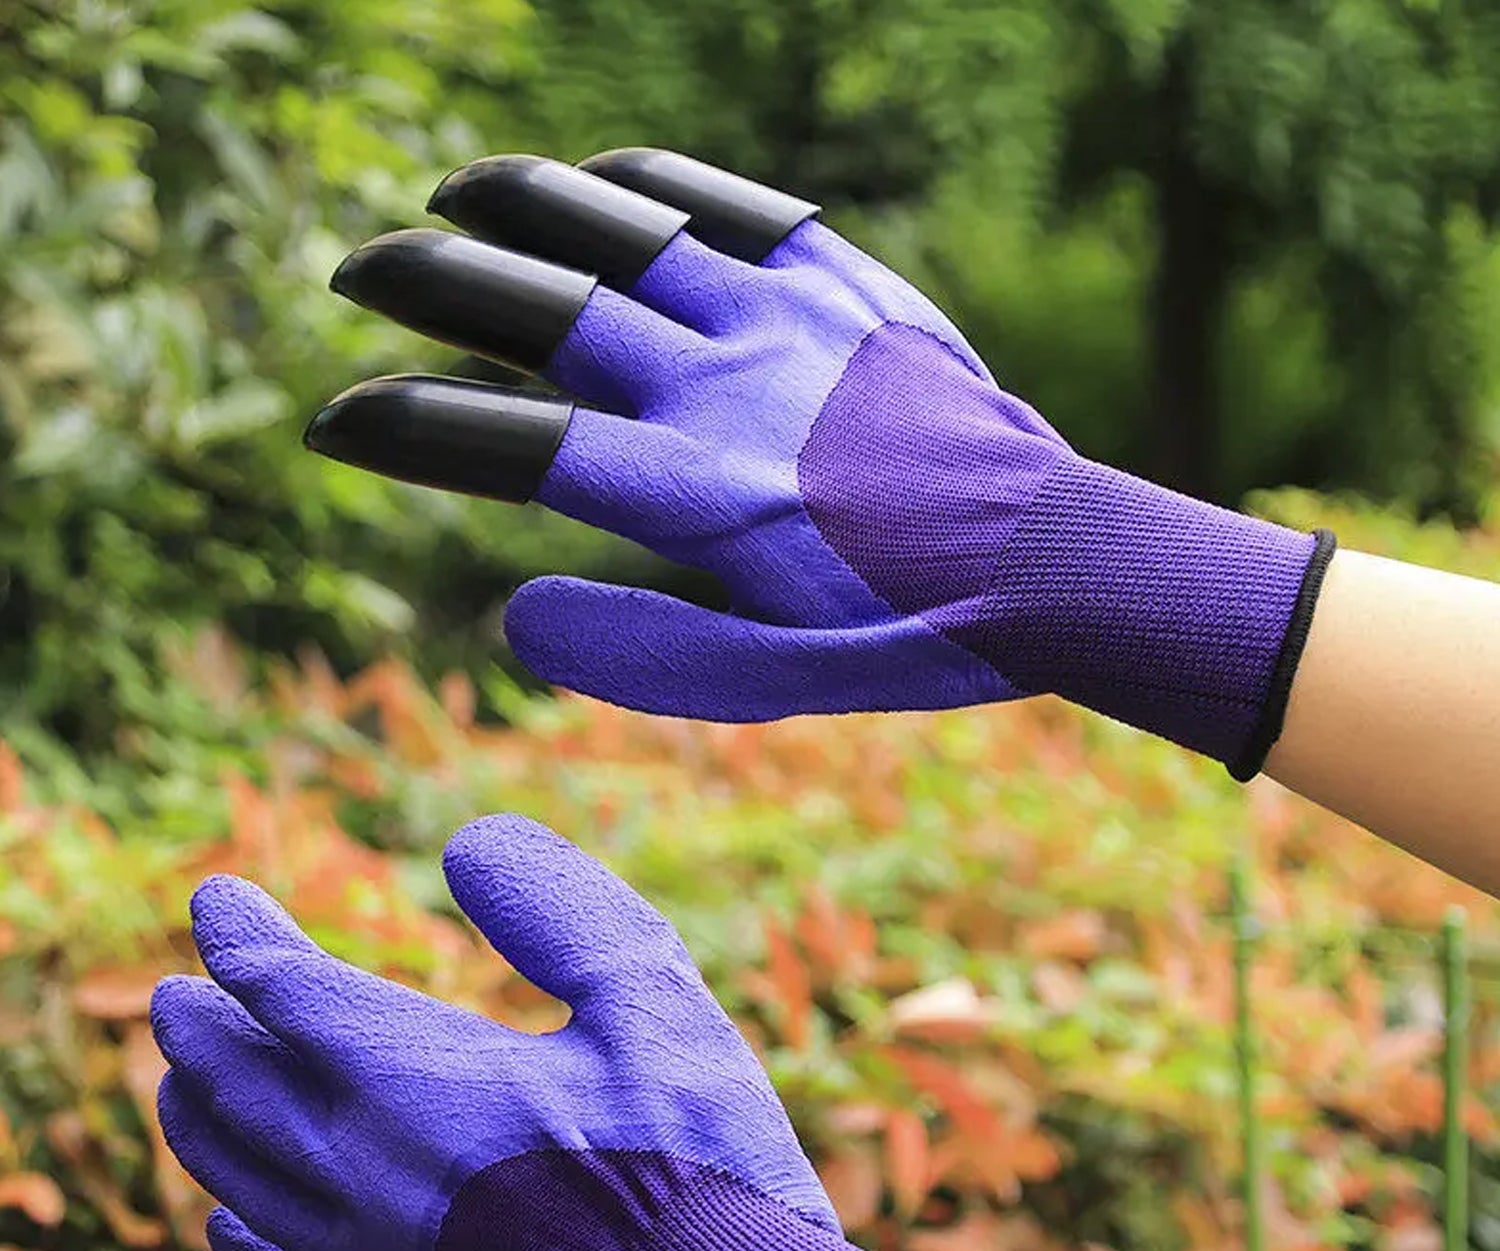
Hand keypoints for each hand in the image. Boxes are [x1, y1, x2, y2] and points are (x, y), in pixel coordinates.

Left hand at [151, 814, 992, 1250]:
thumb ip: (556, 909)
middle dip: (200, 1026)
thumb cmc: (696, 1145)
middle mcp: (368, 1174)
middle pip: (237, 1084)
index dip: (242, 937)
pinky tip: (231, 1220)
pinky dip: (238, 1231)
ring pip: (238, 1177)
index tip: (218, 899)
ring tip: (186, 1083)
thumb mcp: (649, 993)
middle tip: (179, 992)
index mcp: (420, 1082)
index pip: (287, 991)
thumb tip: (467, 845)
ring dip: (202, 1116)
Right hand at [305, 148, 1332, 778]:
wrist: (1051, 553)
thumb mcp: (777, 685)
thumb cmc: (909, 629)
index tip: (338, 422)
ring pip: (622, 235)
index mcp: (698, 496)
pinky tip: (601, 184)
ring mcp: (781, 320)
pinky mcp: (838, 285)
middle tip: (356, 270)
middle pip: (544, 307)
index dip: (408, 428)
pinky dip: (647, 189)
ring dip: (521, 208)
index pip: (514, 445)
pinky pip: (726, 208)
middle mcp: (723, 388)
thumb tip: (516, 616)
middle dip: (430, 283)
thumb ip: (642, 659)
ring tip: (449, 197)